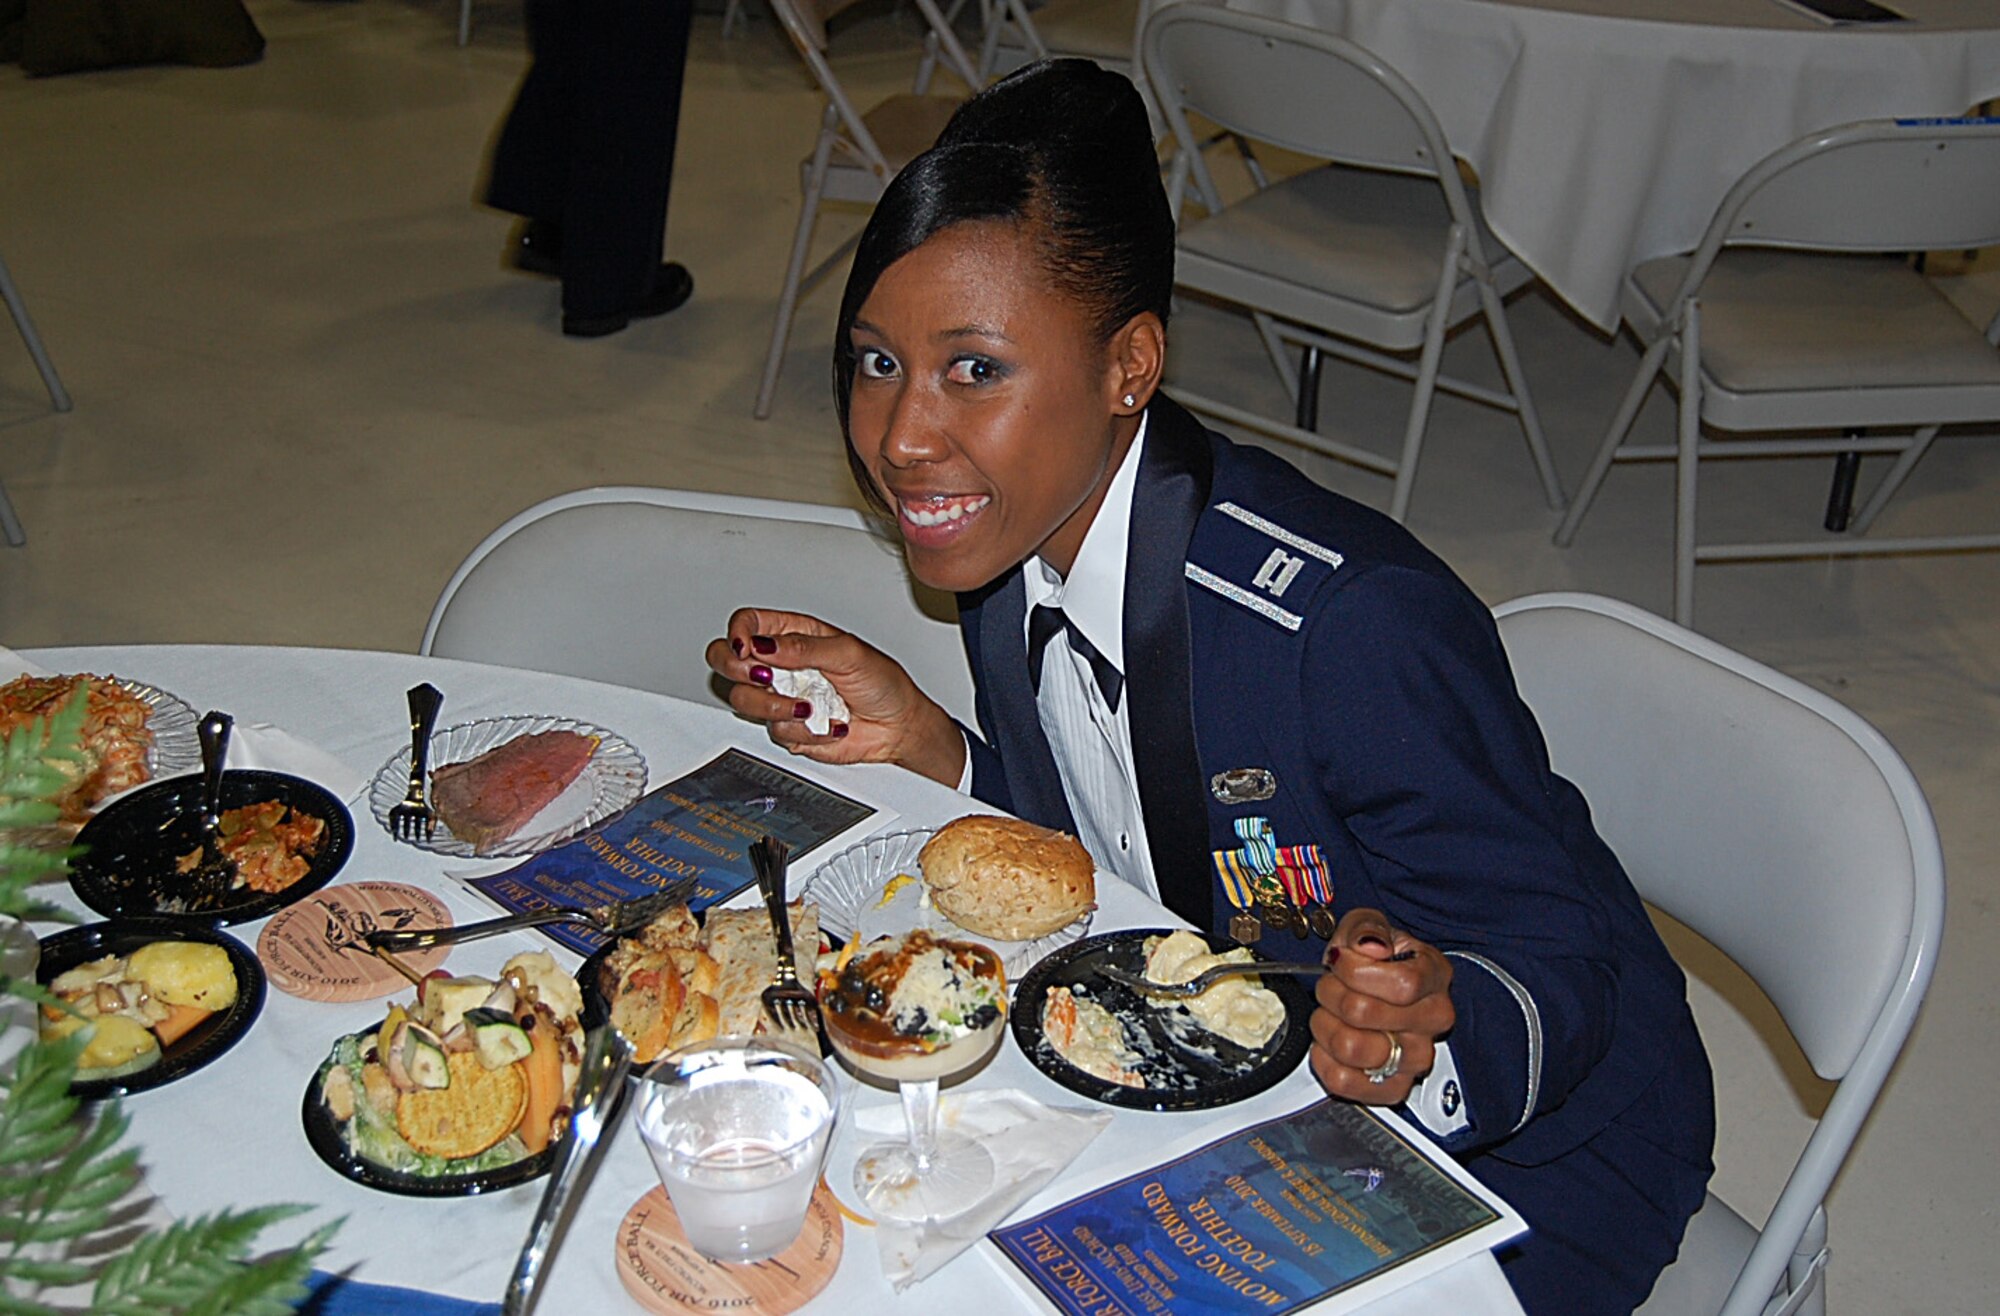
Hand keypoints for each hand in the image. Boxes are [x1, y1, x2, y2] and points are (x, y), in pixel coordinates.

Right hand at [704, 608, 966, 784]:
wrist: (897, 726)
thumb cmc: (882, 683)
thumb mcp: (849, 653)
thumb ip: (804, 647)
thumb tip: (765, 645)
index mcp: (794, 635)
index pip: (747, 624)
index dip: (737, 633)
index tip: (747, 648)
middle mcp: (782, 664)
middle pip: (727, 660)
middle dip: (739, 671)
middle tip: (765, 677)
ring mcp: (781, 696)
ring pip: (743, 699)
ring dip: (773, 705)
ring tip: (807, 707)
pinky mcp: (788, 727)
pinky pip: (773, 730)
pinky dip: (801, 730)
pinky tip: (825, 723)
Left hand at [1308, 908, 1453, 1105]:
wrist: (1377, 993)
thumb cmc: (1376, 962)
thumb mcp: (1369, 927)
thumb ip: (1367, 928)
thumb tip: (1370, 945)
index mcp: (1434, 977)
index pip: (1402, 984)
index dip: (1356, 971)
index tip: (1339, 961)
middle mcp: (1433, 1021)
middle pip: (1365, 1013)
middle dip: (1330, 993)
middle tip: (1330, 987)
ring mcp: (1416, 1058)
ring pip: (1351, 1048)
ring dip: (1325, 1026)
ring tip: (1330, 1014)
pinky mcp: (1393, 1088)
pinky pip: (1344, 1081)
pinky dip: (1324, 1060)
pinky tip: (1329, 1043)